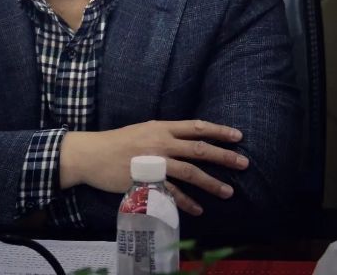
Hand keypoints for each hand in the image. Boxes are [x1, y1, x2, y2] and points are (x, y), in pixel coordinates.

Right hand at [59, 119, 248, 215]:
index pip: (196, 127)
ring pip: (191, 172)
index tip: (237, 136)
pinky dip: (188, 202)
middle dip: (224, 156)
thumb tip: (187, 139)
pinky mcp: (148, 181)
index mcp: (161, 127)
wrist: (93, 154)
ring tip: (228, 192)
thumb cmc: (117, 141)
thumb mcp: (143, 129)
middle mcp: (162, 142)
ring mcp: (156, 162)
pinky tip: (199, 209)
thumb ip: (165, 133)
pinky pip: (173, 193)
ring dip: (212, 183)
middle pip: (199, 149)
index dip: (218, 131)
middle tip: (244, 163)